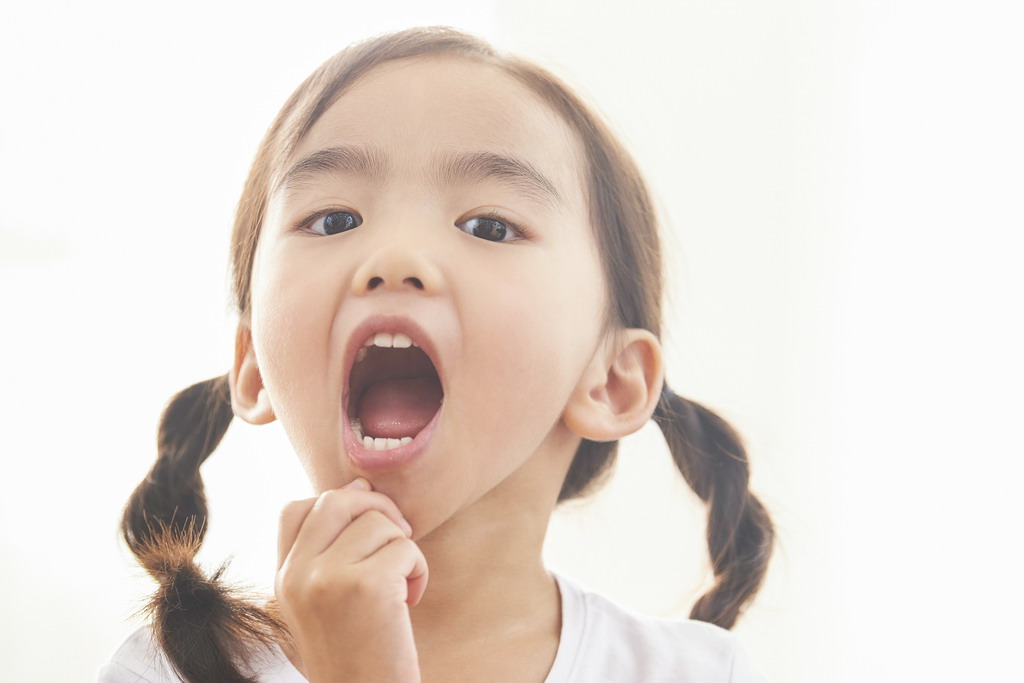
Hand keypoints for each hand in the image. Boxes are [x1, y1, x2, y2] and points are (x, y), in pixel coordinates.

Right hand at [275, 478, 427, 682]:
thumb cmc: (356, 651)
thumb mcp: (325, 598)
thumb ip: (331, 546)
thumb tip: (359, 482)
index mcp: (283, 577)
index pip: (296, 508)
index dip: (338, 503)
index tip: (366, 526)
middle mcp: (297, 574)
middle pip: (338, 499)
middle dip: (378, 508)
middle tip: (399, 539)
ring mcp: (328, 579)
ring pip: (379, 521)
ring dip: (404, 548)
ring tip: (402, 585)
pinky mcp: (367, 587)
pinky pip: (406, 548)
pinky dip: (419, 570)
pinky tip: (411, 600)